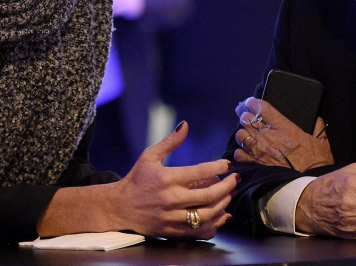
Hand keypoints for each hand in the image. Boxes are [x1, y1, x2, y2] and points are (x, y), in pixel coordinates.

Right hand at [107, 121, 236, 238]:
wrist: (119, 207)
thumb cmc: (136, 179)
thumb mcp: (149, 156)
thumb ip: (170, 142)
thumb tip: (185, 125)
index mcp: (167, 178)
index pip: (200, 172)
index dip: (218, 167)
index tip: (227, 164)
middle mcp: (171, 199)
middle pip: (208, 195)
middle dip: (227, 186)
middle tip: (236, 179)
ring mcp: (172, 217)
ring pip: (207, 215)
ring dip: (223, 204)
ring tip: (230, 194)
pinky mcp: (172, 231)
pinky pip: (199, 232)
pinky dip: (214, 225)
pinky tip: (222, 215)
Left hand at [232, 97, 332, 171]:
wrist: (307, 185)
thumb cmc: (315, 162)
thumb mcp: (320, 141)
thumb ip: (317, 127)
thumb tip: (317, 118)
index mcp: (283, 127)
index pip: (262, 108)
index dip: (253, 103)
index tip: (250, 102)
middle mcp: (268, 136)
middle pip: (247, 119)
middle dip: (245, 116)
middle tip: (245, 116)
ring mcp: (259, 150)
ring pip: (240, 134)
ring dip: (242, 133)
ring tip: (245, 135)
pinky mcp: (254, 164)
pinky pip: (239, 153)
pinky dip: (240, 151)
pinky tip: (245, 152)